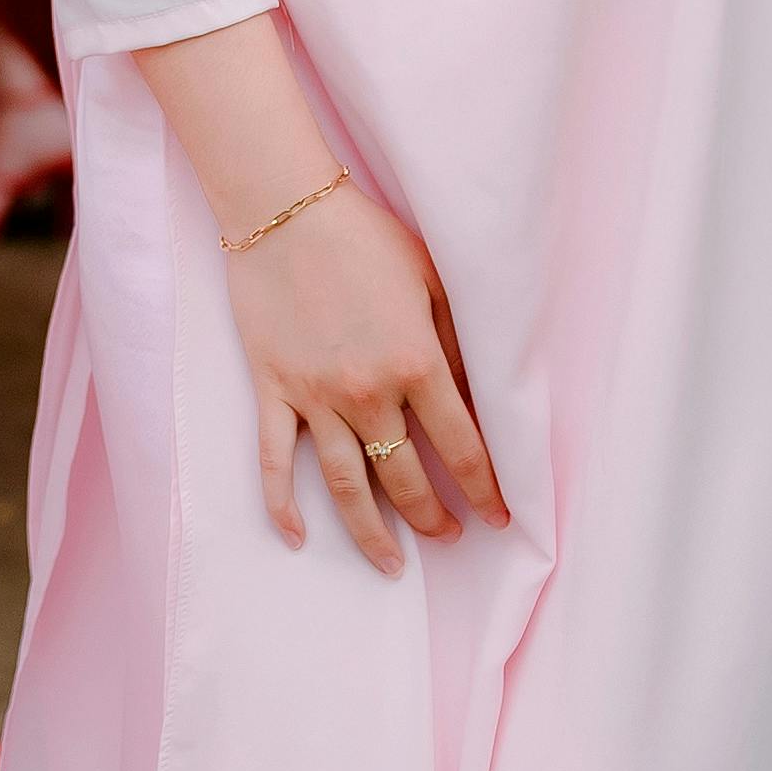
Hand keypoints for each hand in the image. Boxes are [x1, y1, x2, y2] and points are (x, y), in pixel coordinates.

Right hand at [217, 175, 506, 573]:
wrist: (285, 208)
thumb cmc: (365, 237)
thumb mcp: (432, 282)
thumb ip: (455, 345)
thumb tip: (474, 399)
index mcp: (415, 363)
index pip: (461, 447)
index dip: (485, 490)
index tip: (499, 517)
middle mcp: (367, 392)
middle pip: (405, 476)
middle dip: (433, 516)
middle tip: (449, 535)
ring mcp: (314, 396)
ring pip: (346, 485)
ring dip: (372, 531)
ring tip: (393, 562)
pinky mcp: (272, 390)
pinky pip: (274, 460)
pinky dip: (281, 504)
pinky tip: (297, 538)